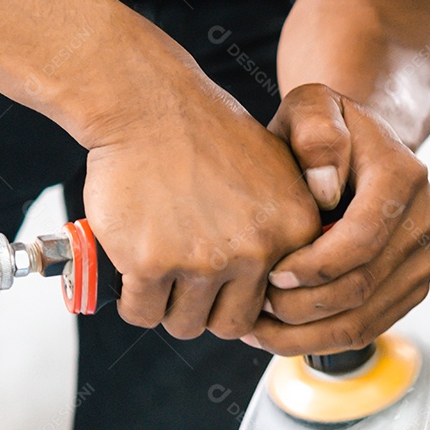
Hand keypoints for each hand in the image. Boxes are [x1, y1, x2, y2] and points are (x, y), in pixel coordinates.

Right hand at [83, 76, 320, 339]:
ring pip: (187, 324)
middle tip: (188, 289)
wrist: (151, 106)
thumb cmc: (211, 139)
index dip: (247, 300)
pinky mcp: (151, 262)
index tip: (225, 287)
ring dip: (170, 309)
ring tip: (161, 281)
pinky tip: (134, 279)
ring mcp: (204, 260)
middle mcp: (257, 252)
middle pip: (232, 324)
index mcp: (295, 234)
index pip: (278, 305)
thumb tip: (288, 290)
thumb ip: (293, 231)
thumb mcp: (281, 176)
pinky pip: (143, 312)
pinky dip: (134, 304)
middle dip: (208, 312)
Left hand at [249, 84, 429, 355]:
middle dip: (301, 307)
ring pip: (364, 320)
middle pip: (362, 288)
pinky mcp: (413, 286)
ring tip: (258, 330)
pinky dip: (322, 340)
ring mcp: (423, 258)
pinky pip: (369, 328)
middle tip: (254, 306)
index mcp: (405, 177)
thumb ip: (316, 132)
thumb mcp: (312, 108)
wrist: (362, 151)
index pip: (361, 240)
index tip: (269, 273)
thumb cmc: (327, 134)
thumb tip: (325, 189)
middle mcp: (426, 220)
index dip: (312, 267)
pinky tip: (281, 332)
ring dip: (306, 335)